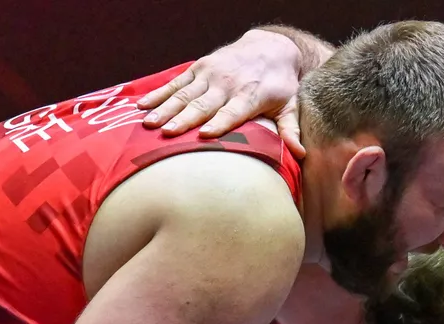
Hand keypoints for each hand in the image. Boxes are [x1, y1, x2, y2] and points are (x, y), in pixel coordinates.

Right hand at [137, 29, 304, 155]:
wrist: (271, 48)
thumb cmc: (281, 85)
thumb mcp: (290, 105)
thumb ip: (291, 129)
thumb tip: (301, 154)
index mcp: (250, 96)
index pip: (232, 112)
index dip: (219, 123)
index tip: (204, 135)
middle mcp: (228, 84)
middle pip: (203, 105)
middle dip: (184, 119)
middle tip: (166, 134)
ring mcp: (211, 74)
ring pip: (185, 94)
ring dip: (165, 108)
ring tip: (148, 123)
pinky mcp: (200, 68)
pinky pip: (176, 82)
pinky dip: (159, 93)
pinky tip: (142, 105)